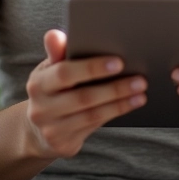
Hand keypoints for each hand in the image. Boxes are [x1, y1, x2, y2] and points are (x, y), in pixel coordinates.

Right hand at [24, 29, 146, 158]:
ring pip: (92, 115)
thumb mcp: (50, 68)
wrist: (38, 128)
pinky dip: (114, 113)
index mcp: (38, 83)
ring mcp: (52, 129)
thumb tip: (54, 34)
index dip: (92, 68)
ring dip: (120, 103)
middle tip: (140, 79)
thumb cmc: (52, 88)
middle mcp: (41, 108)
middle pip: (83, 97)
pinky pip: (94, 127)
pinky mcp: (64, 144)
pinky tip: (131, 104)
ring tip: (141, 92)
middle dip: (114, 88)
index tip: (119, 62)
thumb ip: (57, 52)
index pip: (65, 73)